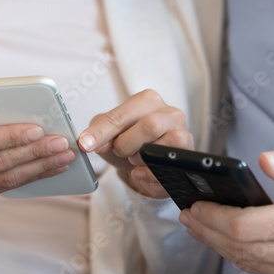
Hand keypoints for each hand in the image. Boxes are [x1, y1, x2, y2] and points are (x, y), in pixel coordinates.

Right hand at [0, 99, 76, 201]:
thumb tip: (23, 104)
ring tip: (64, 156)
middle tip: (61, 143)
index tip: (37, 129)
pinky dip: (33, 177)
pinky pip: (8, 187)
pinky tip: (52, 167)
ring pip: (7, 180)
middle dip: (34, 153)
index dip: (10, 137)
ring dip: (40, 168)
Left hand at [78, 89, 192, 197]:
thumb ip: (99, 131)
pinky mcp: (187, 155)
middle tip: (119, 151)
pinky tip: (140, 172)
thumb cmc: (130, 142)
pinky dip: (149, 173)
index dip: (102, 131)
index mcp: (148, 100)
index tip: (85, 144)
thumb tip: (92, 142)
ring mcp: (182, 133)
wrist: (150, 163)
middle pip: (149, 126)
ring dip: (141, 157)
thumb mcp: (111, 133)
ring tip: (134, 158)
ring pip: (164, 145)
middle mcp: (170, 112)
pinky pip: (168, 165)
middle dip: (126, 144)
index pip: (122, 114)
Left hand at [178, 146, 273, 273]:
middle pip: (238, 249)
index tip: (196, 205)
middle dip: (207, 231)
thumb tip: (263, 160)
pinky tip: (231, 242)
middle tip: (189, 215)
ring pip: (248, 264)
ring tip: (202, 227)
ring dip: (220, 246)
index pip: (243, 227)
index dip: (213, 218)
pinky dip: (244, 258)